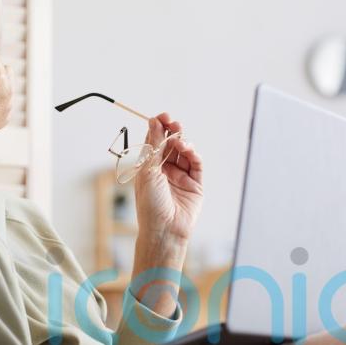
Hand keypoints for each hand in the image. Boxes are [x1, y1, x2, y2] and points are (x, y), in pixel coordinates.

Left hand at [134, 112, 202, 240]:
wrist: (164, 230)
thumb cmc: (150, 204)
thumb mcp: (148, 171)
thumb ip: (153, 146)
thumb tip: (153, 122)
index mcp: (149, 167)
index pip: (154, 142)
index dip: (159, 128)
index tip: (162, 117)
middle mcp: (165, 170)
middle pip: (171, 144)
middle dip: (173, 132)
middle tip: (174, 124)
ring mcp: (181, 176)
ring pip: (185, 152)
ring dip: (183, 143)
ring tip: (180, 141)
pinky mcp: (195, 184)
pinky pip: (196, 164)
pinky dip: (194, 155)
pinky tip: (188, 150)